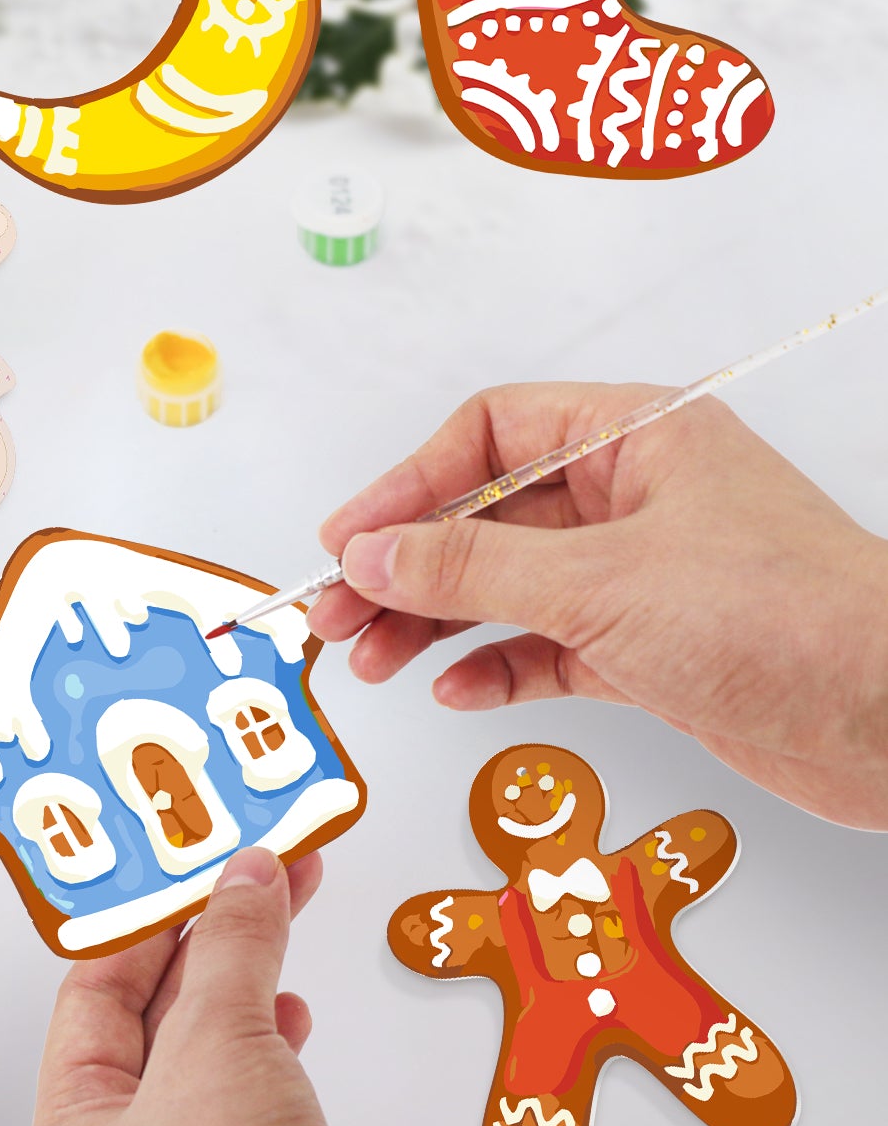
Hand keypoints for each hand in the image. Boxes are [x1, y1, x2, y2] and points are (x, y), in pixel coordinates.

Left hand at [27, 848, 346, 1125]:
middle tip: (257, 866)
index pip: (100, 983)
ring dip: (249, 976)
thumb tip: (243, 879)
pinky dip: (273, 1039)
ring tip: (282, 913)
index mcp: (76, 1120)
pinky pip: (247, 1092)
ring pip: (208, 1048)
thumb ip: (232, 953)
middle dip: (212, 931)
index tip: (202, 853)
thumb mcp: (219, 1053)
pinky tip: (290, 1019)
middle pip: (158, 1009)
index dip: (155, 910)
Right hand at [309, 384, 887, 829]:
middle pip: (485, 517)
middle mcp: (632, 497)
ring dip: (435, 623)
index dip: (408, 484)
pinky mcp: (649, 647)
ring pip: (507, 586)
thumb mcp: (600, 585)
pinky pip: (546, 645)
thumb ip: (470, 571)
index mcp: (633, 437)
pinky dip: (497, 666)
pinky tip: (456, 689)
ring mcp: (639, 574)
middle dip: (406, 567)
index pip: (490, 436)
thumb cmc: (786, 620)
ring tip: (372, 660)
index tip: (349, 539)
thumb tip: (370, 555)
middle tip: (338, 613)